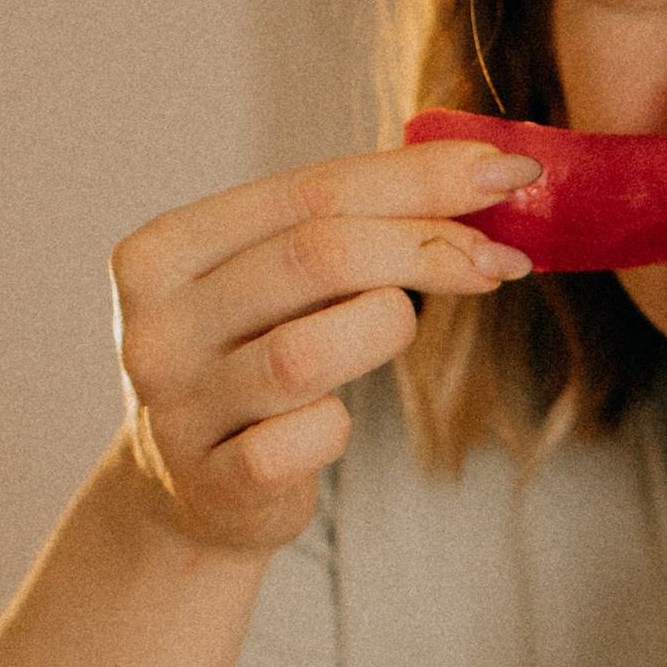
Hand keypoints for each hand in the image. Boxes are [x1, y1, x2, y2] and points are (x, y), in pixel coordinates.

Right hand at [109, 139, 542, 555]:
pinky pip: (311, 437)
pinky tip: (327, 426)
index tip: (509, 172)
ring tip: (392, 333)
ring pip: (311, 350)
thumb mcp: (273, 285)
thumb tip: (483, 181)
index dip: (419, 177)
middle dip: (426, 247)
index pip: (309, 192)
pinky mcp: (216, 482)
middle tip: (499, 258)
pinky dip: (340, 427)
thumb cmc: (253, 361)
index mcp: (163, 251)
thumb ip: (346, 227)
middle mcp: (157, 324)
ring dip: (385, 330)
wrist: (187, 494)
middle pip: (315, 256)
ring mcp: (178, 408)